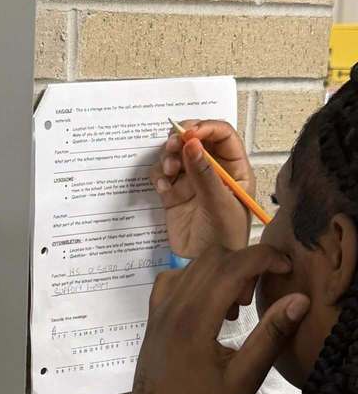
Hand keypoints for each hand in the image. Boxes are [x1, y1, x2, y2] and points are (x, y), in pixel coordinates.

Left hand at [131, 246, 309, 393]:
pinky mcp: (153, 314)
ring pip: (193, 265)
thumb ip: (271, 336)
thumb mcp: (245, 377)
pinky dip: (196, 279)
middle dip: (244, 265)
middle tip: (253, 299)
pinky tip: (208, 305)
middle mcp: (173, 306)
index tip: (285, 268)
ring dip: (221, 272)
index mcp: (196, 320)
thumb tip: (299, 300)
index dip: (264, 258)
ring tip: (233, 308)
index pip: (232, 266)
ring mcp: (159, 308)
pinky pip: (174, 278)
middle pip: (213, 258)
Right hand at [150, 120, 255, 257]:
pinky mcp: (173, 193)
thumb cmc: (224, 238)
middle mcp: (213, 170)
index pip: (222, 135)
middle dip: (180, 139)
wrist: (203, 265)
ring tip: (168, 173)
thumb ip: (205, 173)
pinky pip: (161, 174)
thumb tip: (191, 143)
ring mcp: (192, 181)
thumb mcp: (219, 204)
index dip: (206, 128)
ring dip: (167, 158)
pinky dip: (159, 177)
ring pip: (175, 154)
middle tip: (171, 146)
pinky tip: (163, 190)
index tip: (188, 134)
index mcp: (235, 169)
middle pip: (195, 139)